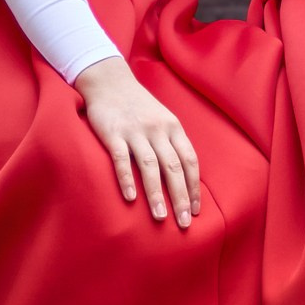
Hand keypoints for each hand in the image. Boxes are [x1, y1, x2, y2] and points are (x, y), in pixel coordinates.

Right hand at [75, 59, 201, 226]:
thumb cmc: (138, 106)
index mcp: (173, 128)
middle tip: (184, 223)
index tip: (196, 210)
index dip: (194, 186)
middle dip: (180, 197)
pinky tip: (131, 198)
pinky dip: (127, 178)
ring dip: (156, 194)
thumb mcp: (162, 120)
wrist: (109, 81)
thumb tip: (184, 177)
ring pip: (150, 166)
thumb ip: (172, 144)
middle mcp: (158, 130)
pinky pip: (121, 159)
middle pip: (173, 168)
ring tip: (160, 217)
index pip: (189, 161)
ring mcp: (135, 131)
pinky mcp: (112, 133)